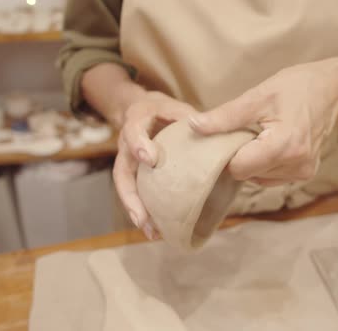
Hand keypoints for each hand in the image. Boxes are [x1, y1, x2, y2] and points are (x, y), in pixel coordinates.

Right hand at [113, 91, 196, 238]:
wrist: (142, 110)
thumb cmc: (163, 110)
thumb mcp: (176, 107)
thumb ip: (191, 118)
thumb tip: (216, 132)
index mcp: (136, 122)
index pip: (133, 132)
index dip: (139, 145)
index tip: (150, 159)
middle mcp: (126, 145)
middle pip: (121, 172)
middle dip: (131, 196)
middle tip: (143, 216)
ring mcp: (127, 162)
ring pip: (125, 189)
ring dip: (136, 211)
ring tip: (151, 231)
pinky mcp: (133, 175)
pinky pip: (134, 194)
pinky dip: (143, 212)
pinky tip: (154, 230)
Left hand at [188, 62, 337, 185]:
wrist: (336, 89)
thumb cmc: (299, 86)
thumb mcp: (258, 96)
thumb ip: (225, 116)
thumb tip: (193, 126)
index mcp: (284, 147)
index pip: (238, 168)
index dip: (226, 153)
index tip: (227, 135)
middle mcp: (296, 166)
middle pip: (247, 174)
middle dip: (240, 155)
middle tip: (246, 130)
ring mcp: (303, 172)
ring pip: (258, 177)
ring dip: (253, 159)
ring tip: (262, 133)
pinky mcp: (305, 173)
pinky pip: (272, 176)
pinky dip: (265, 162)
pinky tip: (271, 142)